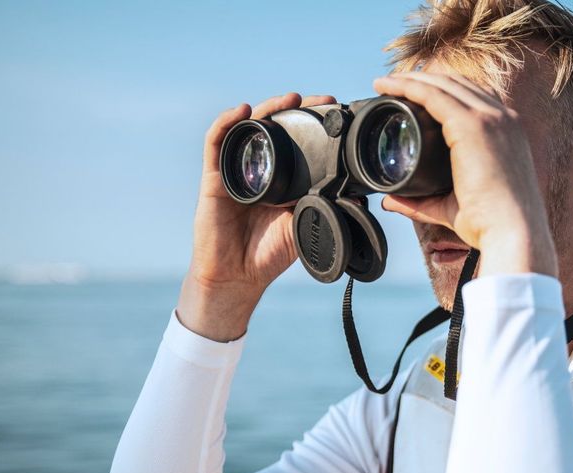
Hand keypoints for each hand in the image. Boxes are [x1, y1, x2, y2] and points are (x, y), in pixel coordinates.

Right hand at [177, 93, 335, 341]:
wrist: (238, 275)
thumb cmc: (269, 254)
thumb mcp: (304, 226)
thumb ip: (325, 210)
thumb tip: (358, 197)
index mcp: (282, 178)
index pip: (296, 140)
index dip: (313, 123)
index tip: (334, 110)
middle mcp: (258, 168)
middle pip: (274, 126)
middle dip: (295, 108)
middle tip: (318, 100)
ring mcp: (235, 170)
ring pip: (248, 127)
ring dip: (267, 107)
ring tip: (288, 98)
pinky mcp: (214, 177)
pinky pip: (216, 142)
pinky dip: (227, 122)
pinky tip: (242, 110)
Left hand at [373, 72, 556, 276]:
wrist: (512, 232)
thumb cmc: (490, 224)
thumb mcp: (451, 206)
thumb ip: (421, 202)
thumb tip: (390, 201)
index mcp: (507, 133)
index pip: (473, 98)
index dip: (443, 91)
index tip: (413, 95)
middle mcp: (502, 119)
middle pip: (458, 84)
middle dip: (424, 79)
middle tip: (392, 85)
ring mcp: (490, 118)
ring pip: (444, 84)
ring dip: (411, 78)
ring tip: (384, 83)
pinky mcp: (473, 125)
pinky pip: (434, 95)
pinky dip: (409, 86)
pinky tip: (389, 86)